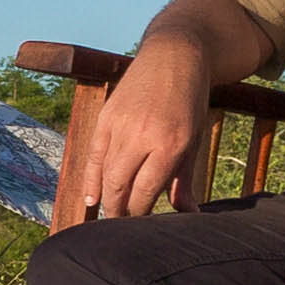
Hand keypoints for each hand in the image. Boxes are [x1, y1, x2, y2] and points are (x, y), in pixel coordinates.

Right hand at [79, 33, 214, 219]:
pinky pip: (94, 155)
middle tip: (124, 227)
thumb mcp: (193, 140)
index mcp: (170, 144)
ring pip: (105, 174)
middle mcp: (143, 136)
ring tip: (111, 216)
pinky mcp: (106, 116)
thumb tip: (187, 214)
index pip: (145, 192)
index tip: (142, 228)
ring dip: (106, 199)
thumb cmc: (189, 101)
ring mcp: (121, 125)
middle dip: (120, 212)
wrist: (174, 56)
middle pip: (120, 187)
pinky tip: (91, 198)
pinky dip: (91, 179)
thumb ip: (184, 179)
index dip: (140, 214)